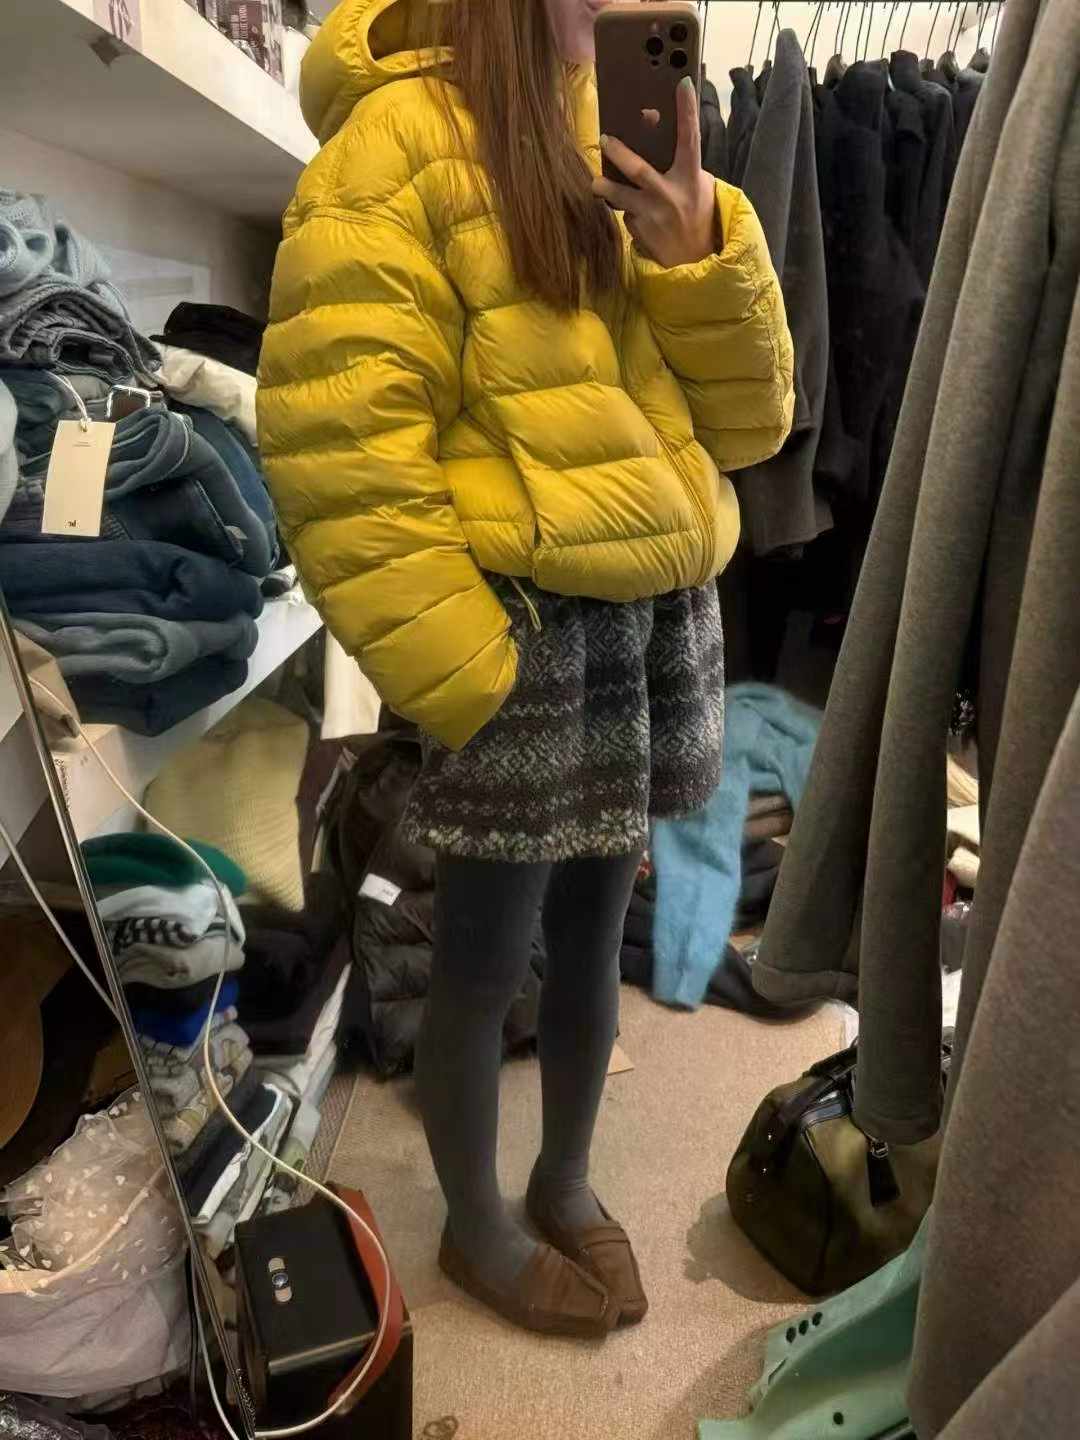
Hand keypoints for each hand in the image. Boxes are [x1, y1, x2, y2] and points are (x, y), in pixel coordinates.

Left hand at [592, 75, 717, 268]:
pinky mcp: (640, 232)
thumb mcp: (698, 187)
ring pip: (621, 196)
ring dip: (605, 187)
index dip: (687, 111)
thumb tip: (658, 130)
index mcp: (691, 178)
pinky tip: (638, 215)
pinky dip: (628, 210)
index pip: (690, 139)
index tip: (682, 83)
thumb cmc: (696, 215)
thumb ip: (682, 164)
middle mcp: (671, 195)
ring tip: (596, 183)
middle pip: (639, 169)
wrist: (696, 261)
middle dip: (619, 153)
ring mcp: (653, 215)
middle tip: (604, 139)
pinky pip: (627, 215)